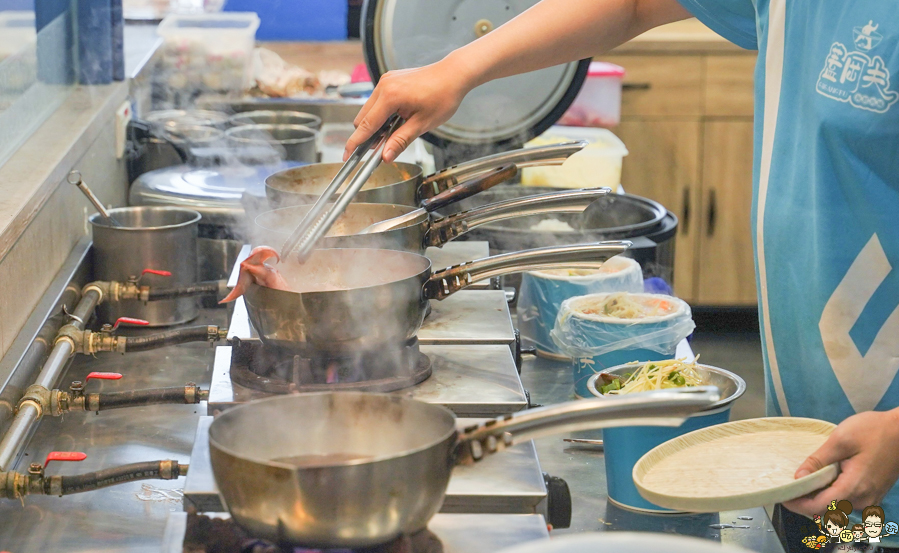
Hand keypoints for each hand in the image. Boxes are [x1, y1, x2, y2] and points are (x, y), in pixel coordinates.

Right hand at [344, 54, 475, 163]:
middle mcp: (383, 85)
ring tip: (393, 133)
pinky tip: (396, 121)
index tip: (347, 155)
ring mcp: (386, 80)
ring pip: (369, 109)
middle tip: (379, 149)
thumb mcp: (422, 124)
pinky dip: (381, 114)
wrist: (453, 74)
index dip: (355, 143)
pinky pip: (377, 101)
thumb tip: (385, 156)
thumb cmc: (443, 96)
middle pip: (362, 117)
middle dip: (367, 135)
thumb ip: (400, 140)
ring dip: (375, 124)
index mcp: (390, 96)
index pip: (366, 125)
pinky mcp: (390, 80)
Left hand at [783, 409, 898, 516]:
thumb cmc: (874, 431)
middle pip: (827, 510)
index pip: (819, 507)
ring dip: (818, 498)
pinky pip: (847, 501)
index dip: (798, 504)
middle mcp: (863, 499)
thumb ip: (817, 461)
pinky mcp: (872, 493)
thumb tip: (798, 477)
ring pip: (836, 507)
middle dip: (805, 502)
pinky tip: (821, 480)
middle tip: (789, 486)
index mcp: (854, 487)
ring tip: (803, 481)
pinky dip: (831, 495)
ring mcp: (870, 498)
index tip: (782, 496)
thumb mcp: (840, 441)